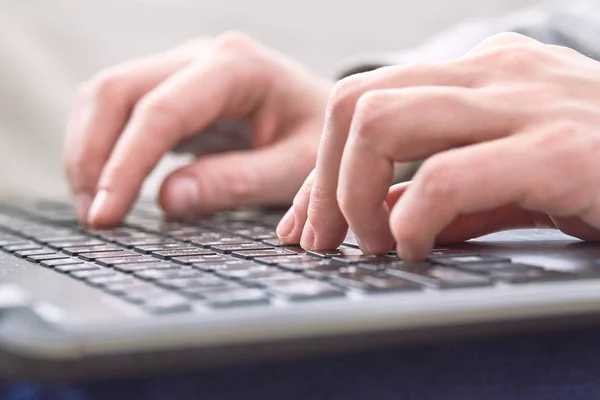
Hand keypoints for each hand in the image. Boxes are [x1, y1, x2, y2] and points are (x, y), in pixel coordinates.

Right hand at [64, 32, 331, 226]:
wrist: (329, 115)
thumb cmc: (320, 140)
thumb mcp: (295, 166)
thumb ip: (238, 181)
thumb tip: (168, 199)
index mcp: (238, 67)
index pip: (161, 111)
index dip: (126, 165)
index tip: (106, 215)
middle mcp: (202, 57)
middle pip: (117, 91)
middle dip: (93, 156)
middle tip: (94, 216)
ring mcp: (183, 68)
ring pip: (107, 95)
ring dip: (88, 150)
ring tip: (94, 206)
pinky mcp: (174, 88)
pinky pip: (121, 108)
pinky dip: (104, 146)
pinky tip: (108, 184)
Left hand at [277, 33, 599, 259]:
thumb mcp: (504, 180)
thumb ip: (439, 193)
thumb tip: (373, 216)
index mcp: (479, 74)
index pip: (361, 104)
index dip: (319, 172)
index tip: (307, 225)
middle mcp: (494, 72)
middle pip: (355, 102)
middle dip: (323, 181)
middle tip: (328, 239)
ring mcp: (527, 101)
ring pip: (382, 122)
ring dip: (355, 195)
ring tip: (375, 243)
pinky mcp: (561, 148)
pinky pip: (447, 176)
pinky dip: (411, 220)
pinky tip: (416, 249)